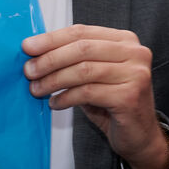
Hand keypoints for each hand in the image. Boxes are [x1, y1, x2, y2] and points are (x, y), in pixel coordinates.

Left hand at [22, 24, 168, 168]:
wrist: (140, 136)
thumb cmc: (113, 102)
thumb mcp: (95, 74)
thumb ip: (75, 60)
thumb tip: (35, 53)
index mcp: (125, 40)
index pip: (82, 32)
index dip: (52, 38)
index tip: (27, 47)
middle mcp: (135, 52)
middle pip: (82, 48)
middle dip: (50, 59)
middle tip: (29, 71)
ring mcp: (135, 74)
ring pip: (83, 71)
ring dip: (54, 80)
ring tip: (36, 89)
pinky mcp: (130, 96)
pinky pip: (87, 93)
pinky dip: (65, 97)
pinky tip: (55, 103)